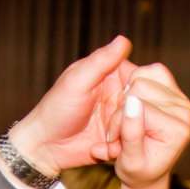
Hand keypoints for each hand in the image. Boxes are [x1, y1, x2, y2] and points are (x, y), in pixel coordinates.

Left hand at [7, 36, 137, 179]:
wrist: (44, 146)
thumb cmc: (56, 109)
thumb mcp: (78, 82)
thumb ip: (101, 61)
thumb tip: (124, 39)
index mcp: (111, 74)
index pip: (142, 76)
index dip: (140, 90)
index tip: (126, 101)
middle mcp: (119, 94)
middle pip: (145, 104)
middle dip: (130, 117)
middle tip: (112, 125)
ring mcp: (119, 118)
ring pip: (140, 126)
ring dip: (122, 135)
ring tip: (104, 138)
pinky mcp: (117, 140)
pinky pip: (130, 144)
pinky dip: (117, 149)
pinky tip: (99, 149)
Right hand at [112, 64, 189, 188]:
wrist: (149, 173)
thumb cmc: (138, 171)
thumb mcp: (129, 161)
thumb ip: (130, 133)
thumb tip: (132, 102)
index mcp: (178, 129)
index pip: (137, 104)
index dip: (118, 121)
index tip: (114, 143)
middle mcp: (185, 112)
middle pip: (139, 86)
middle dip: (122, 109)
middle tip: (121, 132)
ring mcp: (182, 99)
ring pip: (142, 76)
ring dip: (127, 99)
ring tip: (128, 121)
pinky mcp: (175, 90)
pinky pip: (151, 71)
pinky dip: (136, 84)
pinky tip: (135, 106)